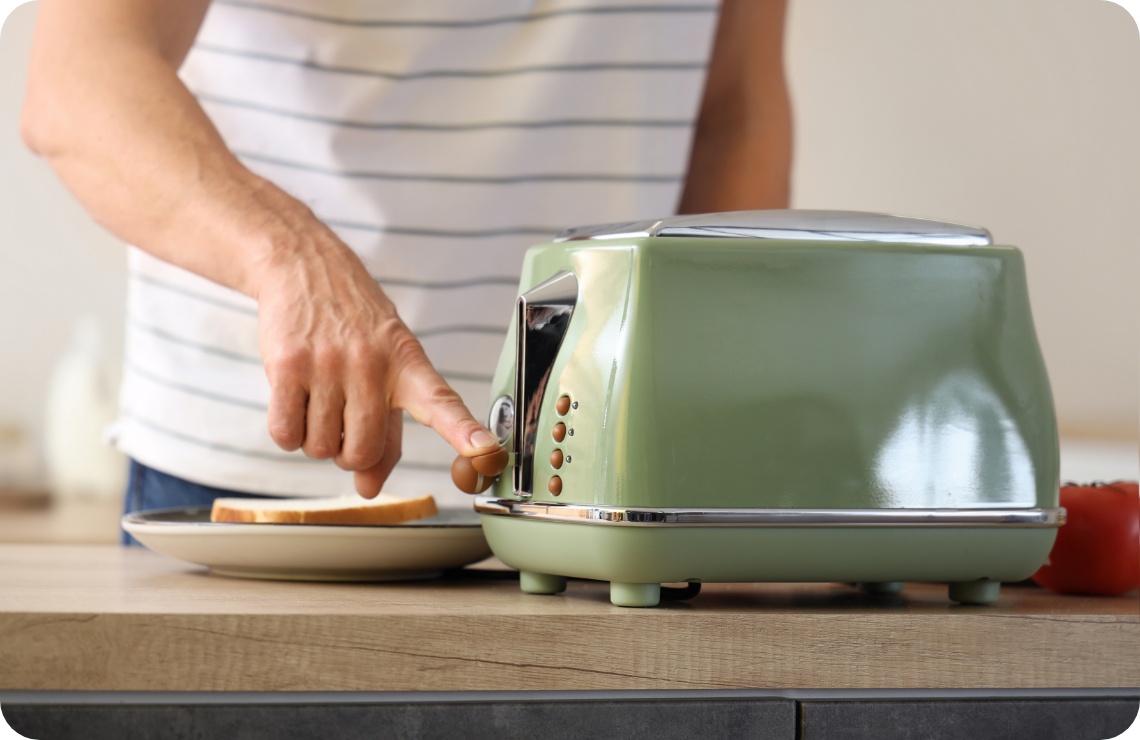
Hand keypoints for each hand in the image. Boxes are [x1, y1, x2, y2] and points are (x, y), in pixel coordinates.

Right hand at [254, 226, 506, 496]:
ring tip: (319, 399)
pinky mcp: (288, 364)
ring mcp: (330, 364)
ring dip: (315, 439)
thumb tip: (368, 489)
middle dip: (348, 453)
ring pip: (320, 448)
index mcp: (409, 365)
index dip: (467, 433)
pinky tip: (294, 402)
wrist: (306, 268)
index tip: (490, 454)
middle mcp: (373, 365)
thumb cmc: (353, 328)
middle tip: (343, 419)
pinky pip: (286, 435)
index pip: (443, 403)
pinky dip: (287, 433)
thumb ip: (385, 433)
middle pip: (361, 453)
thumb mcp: (385, 368)